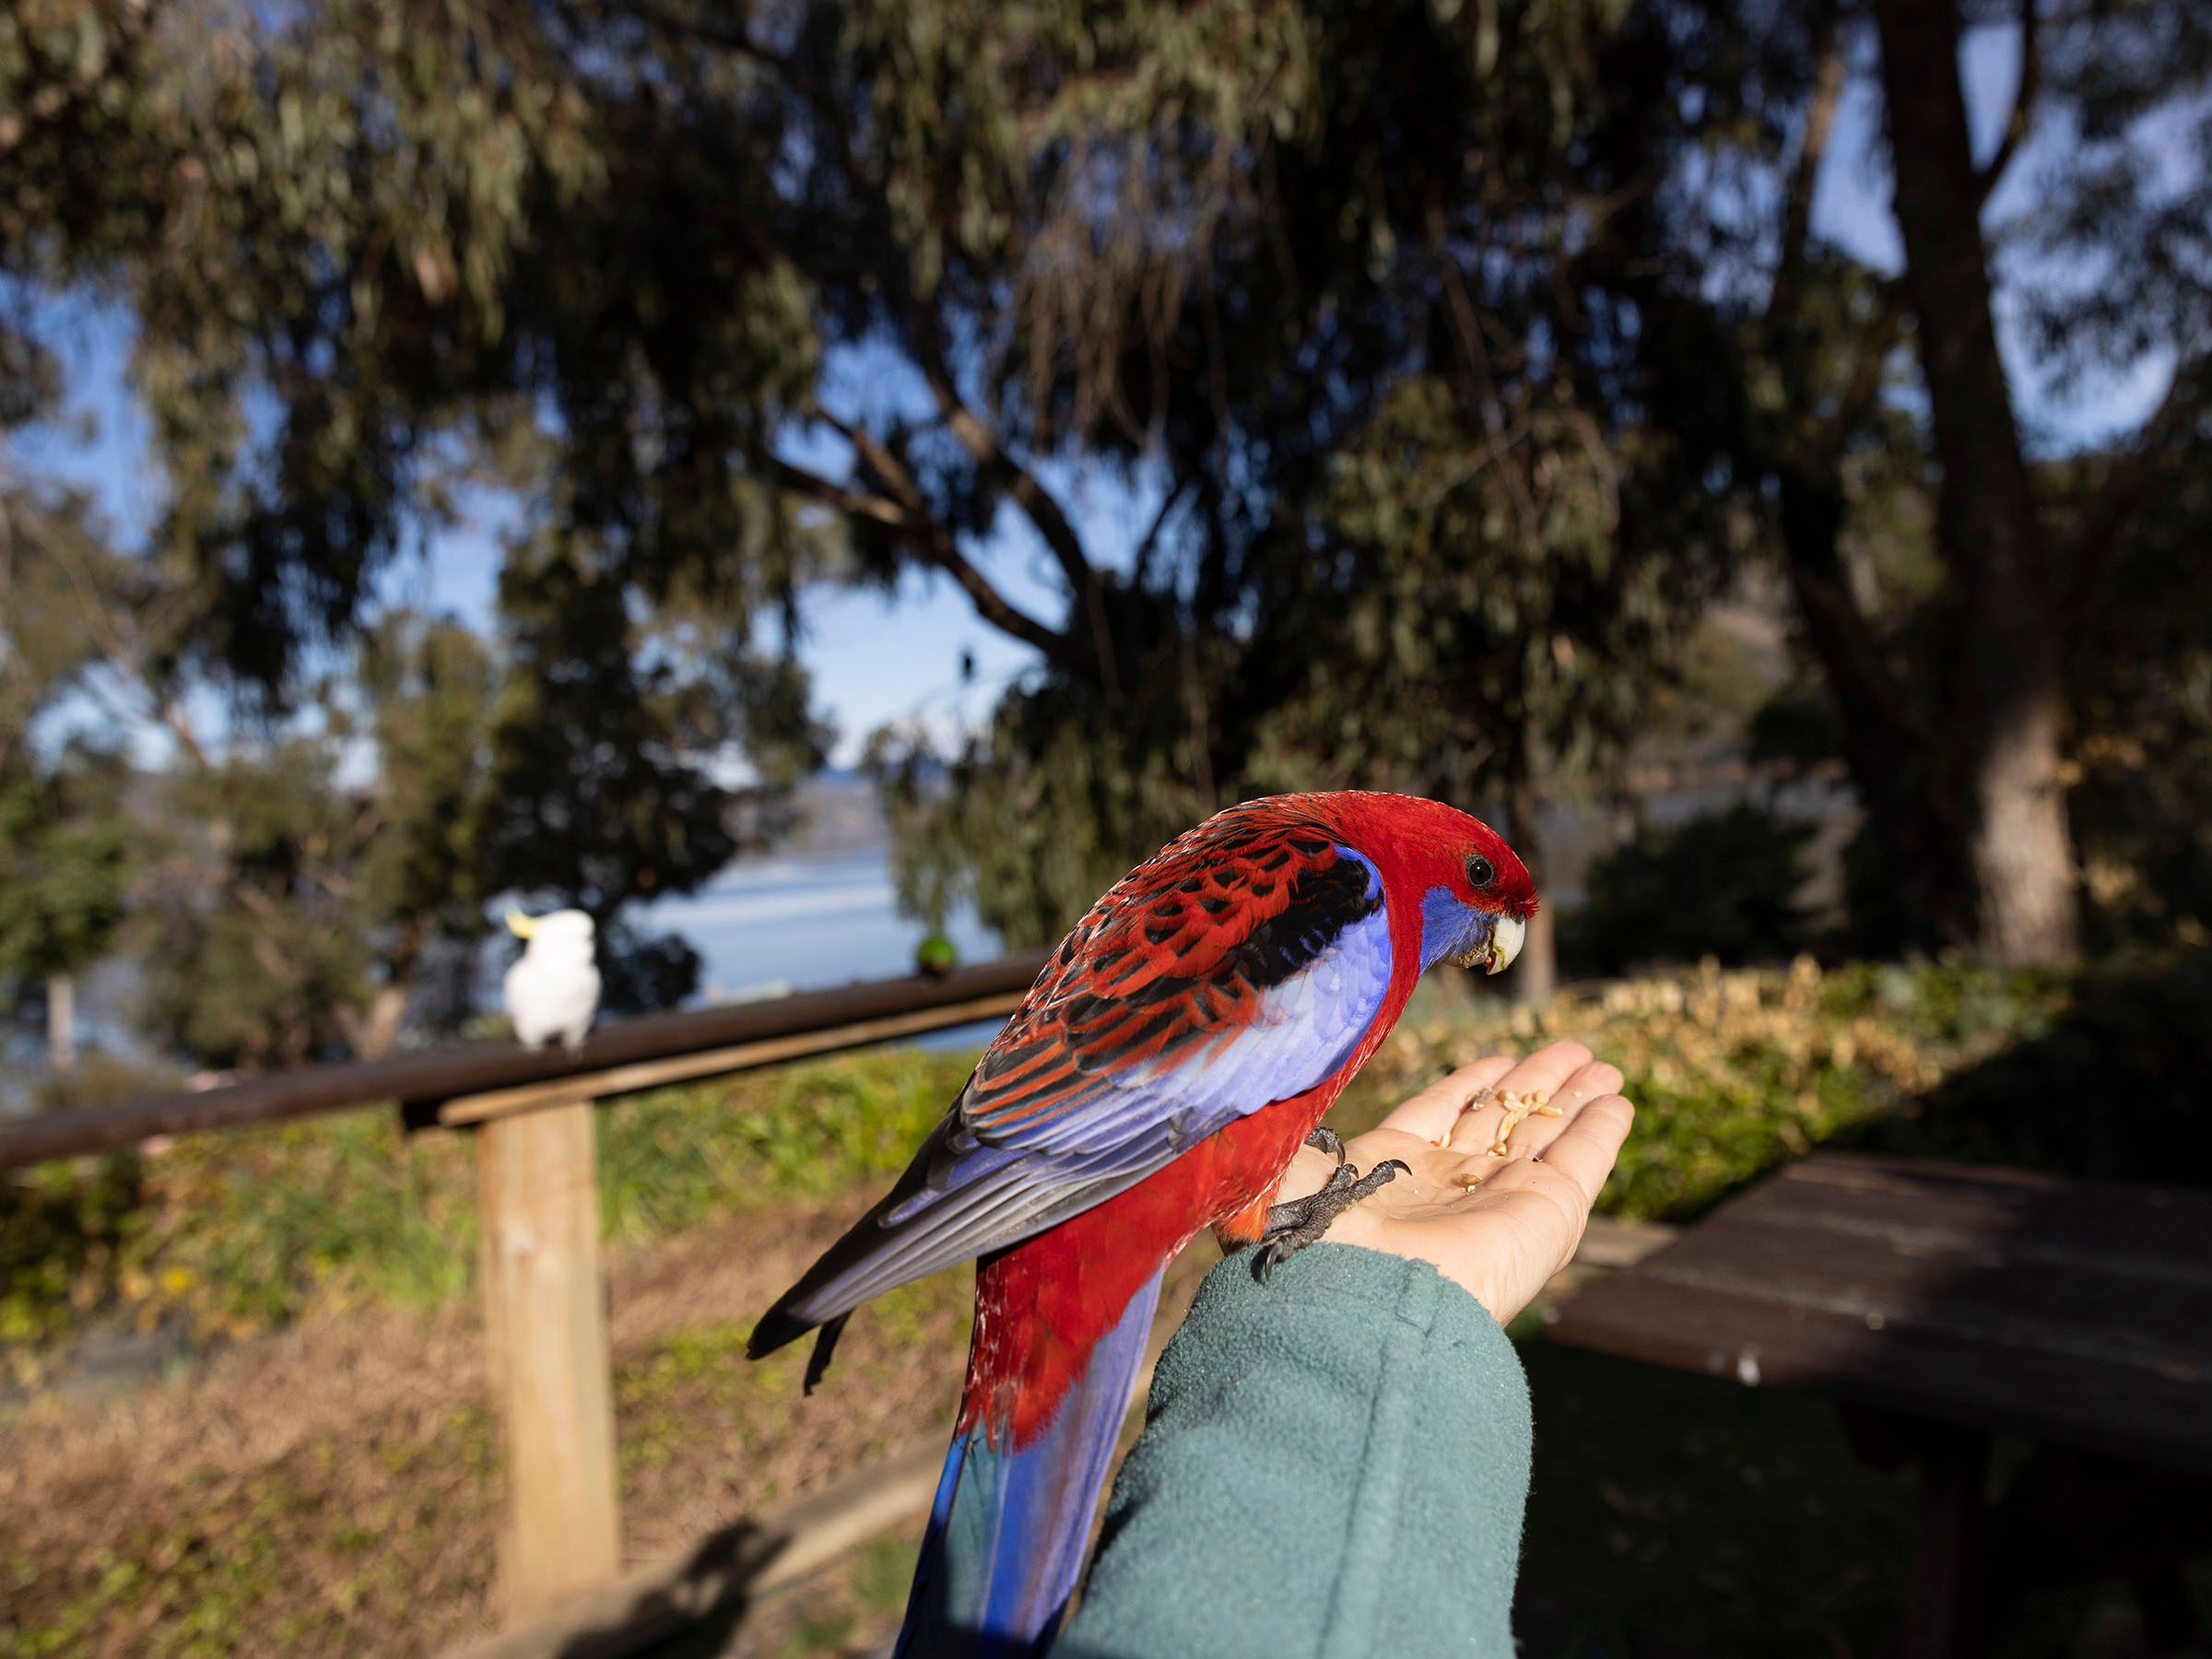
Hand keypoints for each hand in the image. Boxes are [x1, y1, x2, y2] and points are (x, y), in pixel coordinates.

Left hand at [1271, 1040, 1633, 1324]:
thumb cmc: (1319, 1226)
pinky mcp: (1549, 1215)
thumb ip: (1301, 1129)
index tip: (1499, 1060)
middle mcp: (1450, 1188)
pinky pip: (1582, 1162)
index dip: (1470, 1085)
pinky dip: (1601, 1131)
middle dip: (1536, 1085)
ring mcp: (1502, 1201)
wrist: (1363, 1293)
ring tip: (1600, 1063)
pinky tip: (1615, 1099)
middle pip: (1503, 1124)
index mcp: (1390, 1172)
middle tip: (1572, 1050)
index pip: (1440, 1116)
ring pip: (1546, 1137)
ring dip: (1573, 1099)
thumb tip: (1283, 1090)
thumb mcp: (1293, 1162)